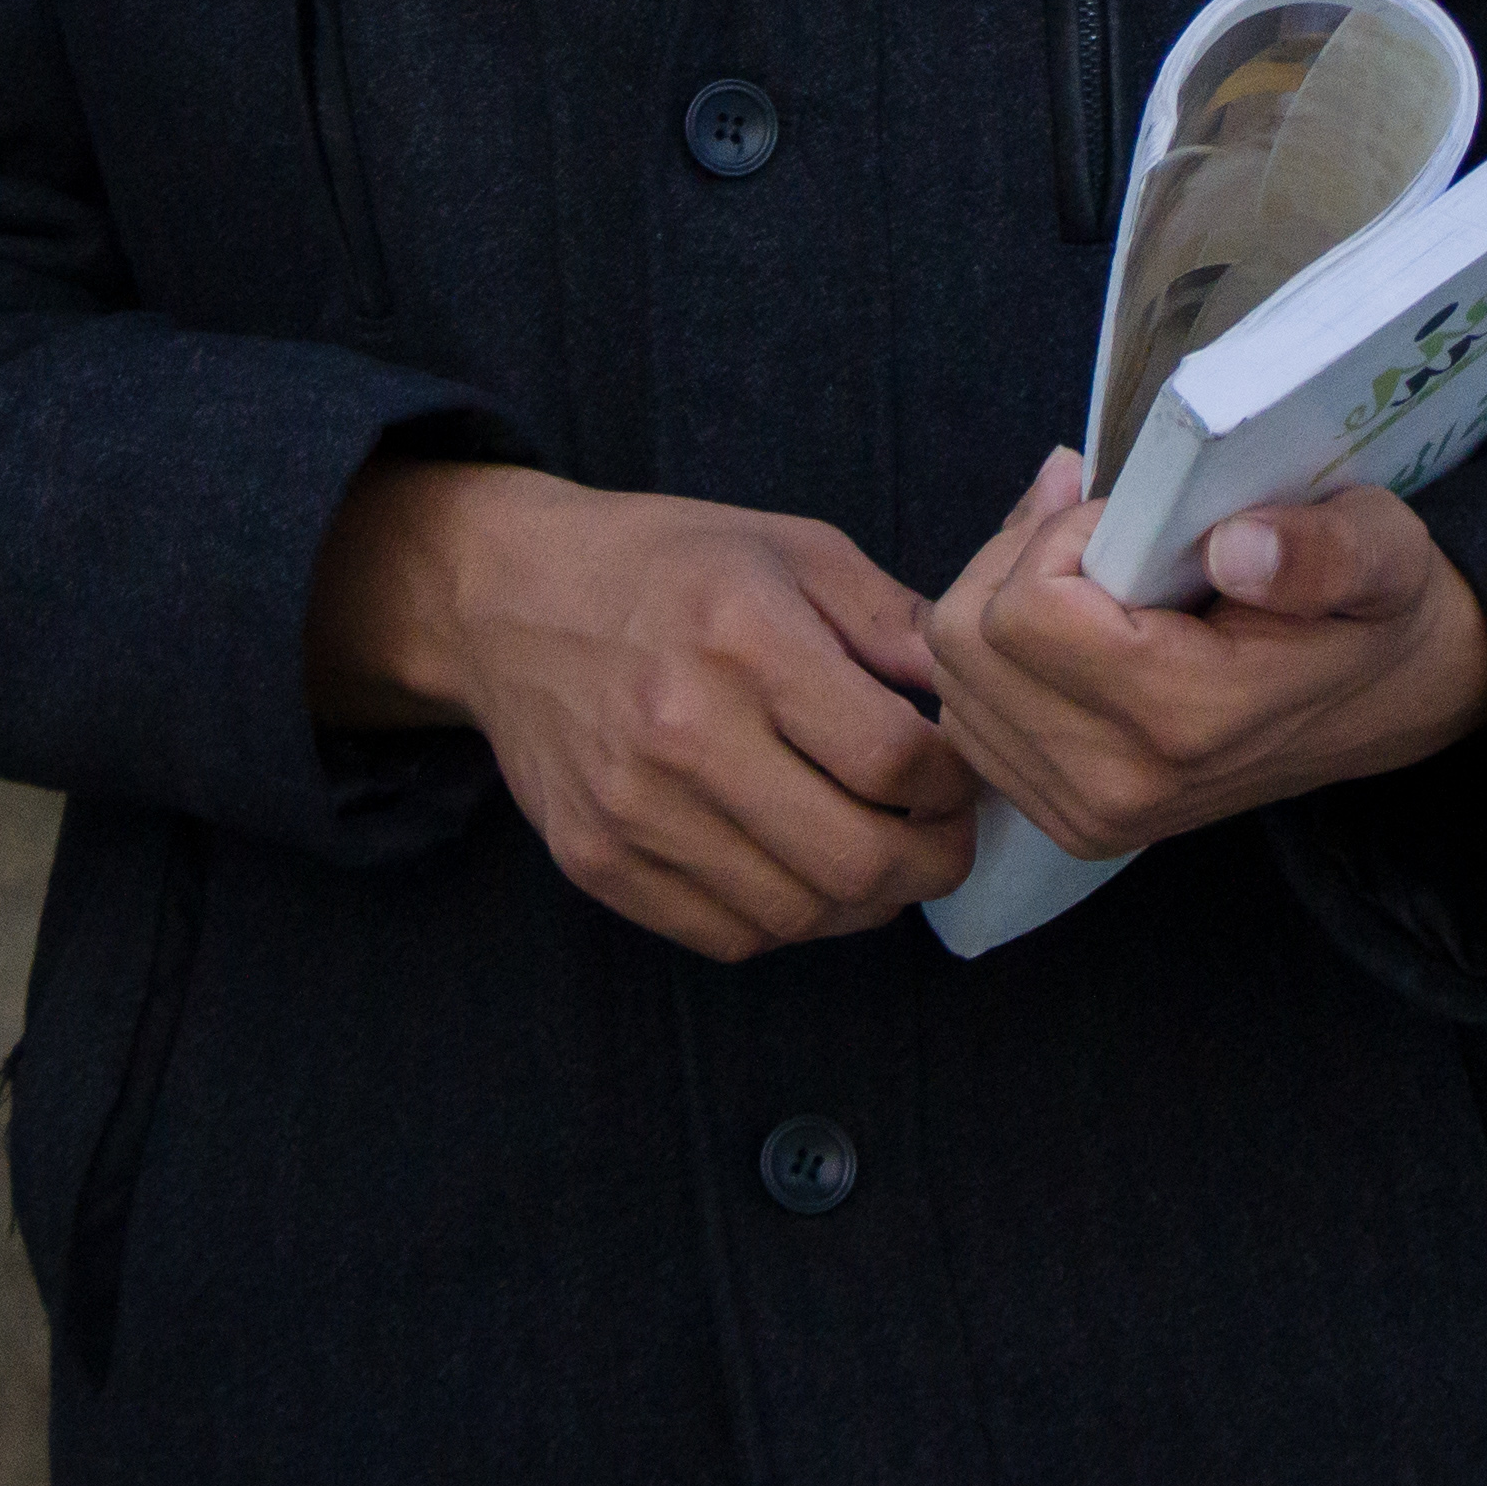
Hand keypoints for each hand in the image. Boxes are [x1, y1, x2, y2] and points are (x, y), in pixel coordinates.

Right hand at [311, 463, 973, 959]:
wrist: (509, 599)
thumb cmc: (670, 565)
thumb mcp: (795, 550)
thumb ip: (896, 624)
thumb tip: (977, 701)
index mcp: (745, 638)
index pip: (895, 760)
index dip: (956, 784)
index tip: (960, 775)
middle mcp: (683, 732)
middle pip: (855, 859)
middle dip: (931, 862)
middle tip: (944, 840)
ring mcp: (632, 809)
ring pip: (798, 914)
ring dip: (864, 902)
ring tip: (878, 856)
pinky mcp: (597, 862)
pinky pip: (727, 935)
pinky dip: (787, 920)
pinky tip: (800, 870)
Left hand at [923, 450, 1486, 865]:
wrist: (1386, 703)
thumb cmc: (1373, 607)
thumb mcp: (1378, 548)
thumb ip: (1318, 550)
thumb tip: (1236, 549)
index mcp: (1188, 717)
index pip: (1023, 611)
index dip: (1056, 536)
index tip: (1126, 516)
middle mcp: (1119, 785)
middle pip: (965, 641)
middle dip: (1015, 560)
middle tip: (1096, 527)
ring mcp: (1086, 815)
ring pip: (953, 678)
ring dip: (999, 602)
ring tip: (1087, 571)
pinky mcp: (1066, 821)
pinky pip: (968, 718)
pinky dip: (997, 656)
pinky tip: (1068, 625)